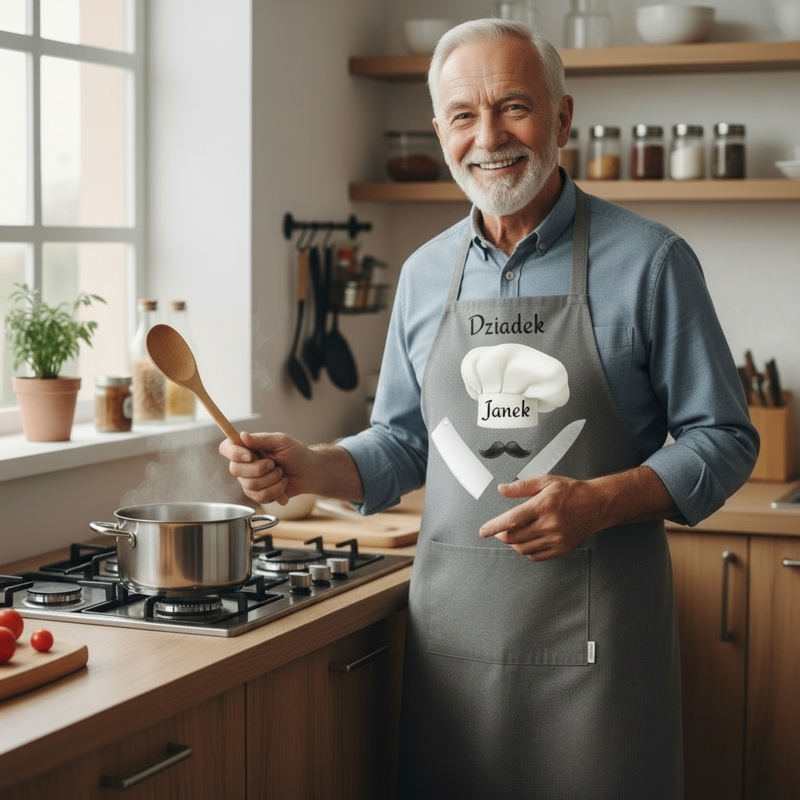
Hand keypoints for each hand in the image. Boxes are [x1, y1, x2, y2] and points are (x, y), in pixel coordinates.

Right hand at [219, 431, 315, 504]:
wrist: (309, 473)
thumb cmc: (296, 454)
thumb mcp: (281, 441)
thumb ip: (261, 439)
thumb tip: (242, 436)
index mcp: (247, 447)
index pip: (226, 448)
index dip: (234, 453)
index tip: (250, 455)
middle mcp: (245, 464)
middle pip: (235, 470)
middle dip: (260, 468)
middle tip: (274, 464)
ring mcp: (249, 480)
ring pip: (250, 485)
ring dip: (272, 479)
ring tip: (281, 473)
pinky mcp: (257, 495)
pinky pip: (259, 497)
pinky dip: (276, 490)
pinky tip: (282, 484)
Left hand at [479, 475, 607, 560]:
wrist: (598, 504)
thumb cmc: (572, 491)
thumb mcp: (546, 481)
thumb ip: (522, 486)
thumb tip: (502, 489)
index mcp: (543, 505)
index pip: (512, 519)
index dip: (494, 526)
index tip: (483, 531)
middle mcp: (550, 524)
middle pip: (515, 537)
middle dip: (501, 535)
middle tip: (497, 530)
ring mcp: (556, 538)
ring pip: (523, 548)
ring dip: (512, 543)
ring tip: (512, 534)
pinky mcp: (562, 548)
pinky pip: (536, 556)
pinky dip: (526, 551)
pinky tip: (526, 542)